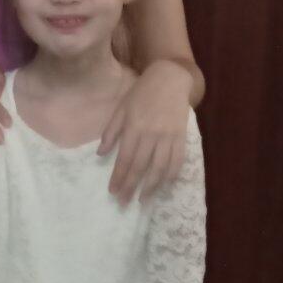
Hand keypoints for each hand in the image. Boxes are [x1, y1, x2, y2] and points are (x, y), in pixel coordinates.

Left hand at [99, 60, 190, 203]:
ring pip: (160, 168)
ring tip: (143, 200)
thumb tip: (100, 154)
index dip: (119, 177)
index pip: (125, 159)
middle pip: (141, 167)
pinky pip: (177, 161)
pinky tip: (164, 186)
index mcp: (134, 127)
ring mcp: (169, 137)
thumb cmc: (141, 93)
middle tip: (124, 203)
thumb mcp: (121, 108)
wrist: (171, 79)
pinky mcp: (182, 137)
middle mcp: (151, 135)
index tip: (113, 192)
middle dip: (131, 187)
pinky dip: (171, 176)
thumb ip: (111, 132)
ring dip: (151, 187)